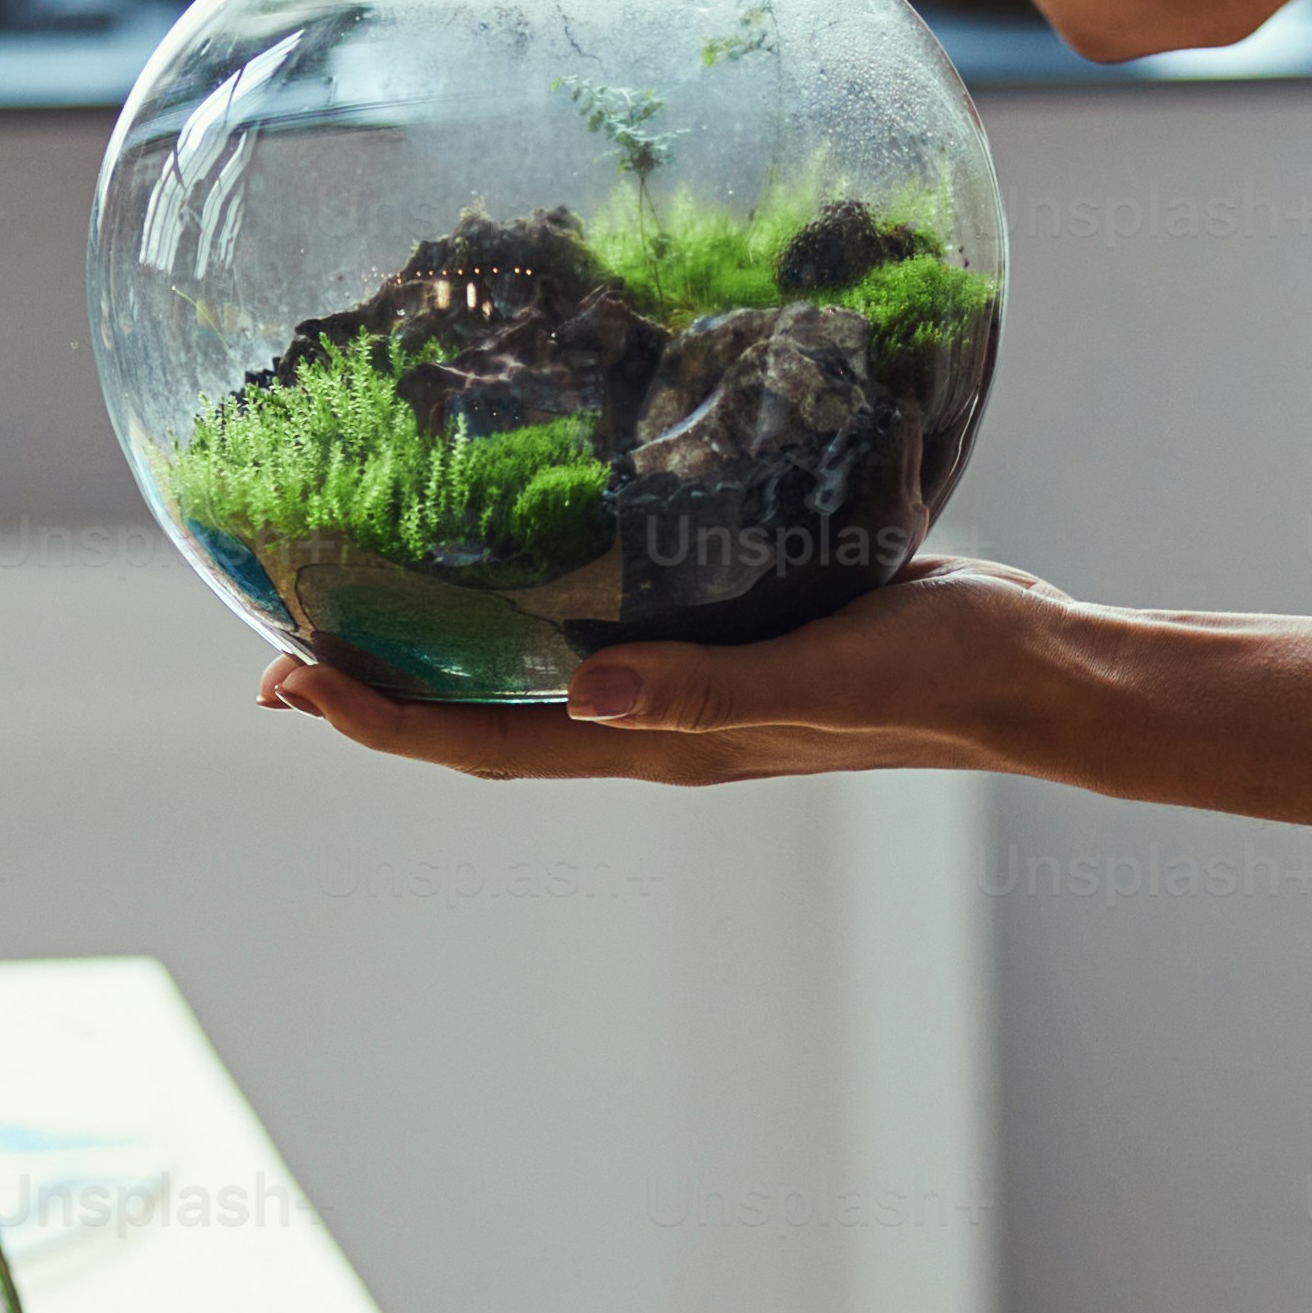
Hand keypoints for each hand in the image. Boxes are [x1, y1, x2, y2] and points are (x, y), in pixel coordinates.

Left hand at [255, 559, 1083, 786]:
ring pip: (524, 690)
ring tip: (359, 614)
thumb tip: (582, 695)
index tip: (288, 679)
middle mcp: (656, 728)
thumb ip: (711, 689)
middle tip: (278, 653)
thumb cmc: (943, 670)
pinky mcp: (720, 645)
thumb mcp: (828, 669)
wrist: (1034, 674)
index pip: (485, 744)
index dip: (380, 721)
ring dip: (436, 660)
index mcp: (665, 743)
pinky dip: (517, 615)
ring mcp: (685, 694)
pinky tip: (503, 568)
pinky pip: (588, 642)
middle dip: (376, 697)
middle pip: (479, 728)